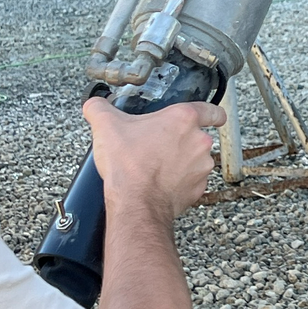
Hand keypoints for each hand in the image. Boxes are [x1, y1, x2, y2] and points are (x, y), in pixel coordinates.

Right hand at [83, 95, 224, 220]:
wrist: (136, 204)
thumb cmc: (128, 165)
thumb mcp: (106, 126)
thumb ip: (99, 108)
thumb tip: (94, 105)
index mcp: (184, 119)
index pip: (212, 110)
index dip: (213, 114)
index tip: (213, 117)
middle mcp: (199, 141)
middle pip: (197, 136)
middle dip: (180, 140)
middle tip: (158, 145)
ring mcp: (201, 167)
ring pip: (195, 159)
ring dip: (181, 160)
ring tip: (156, 165)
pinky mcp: (198, 188)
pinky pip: (192, 180)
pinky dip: (180, 180)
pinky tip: (161, 181)